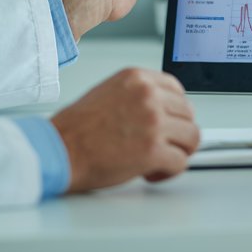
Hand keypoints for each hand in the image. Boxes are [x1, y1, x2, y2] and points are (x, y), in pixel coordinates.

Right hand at [52, 68, 199, 191]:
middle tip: (163, 145)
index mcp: (137, 78)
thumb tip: (161, 109)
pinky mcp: (153, 150)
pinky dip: (169, 172)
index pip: (177, 89)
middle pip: (188, 114)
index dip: (175, 111)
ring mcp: (153, 122)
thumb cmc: (76, 128)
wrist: (59, 150)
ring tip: (158, 160)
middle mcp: (148, 95)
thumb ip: (138, 96)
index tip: (169, 123)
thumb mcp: (109, 93)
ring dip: (177, 152)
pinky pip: (180, 162)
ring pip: (191, 137)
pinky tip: (150, 173)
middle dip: (178, 133)